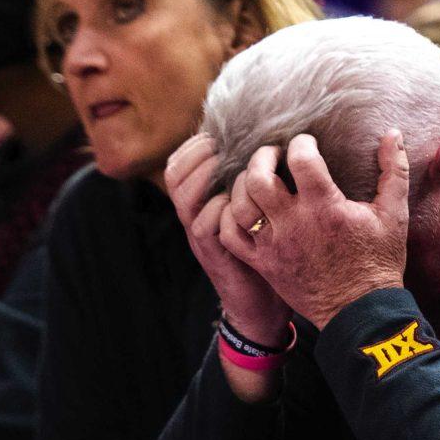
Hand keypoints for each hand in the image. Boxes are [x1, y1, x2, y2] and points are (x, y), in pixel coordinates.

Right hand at [163, 134, 290, 345]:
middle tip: (221, 143)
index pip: (178, 167)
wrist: (261, 306)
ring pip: (186, 202)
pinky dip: (220, 209)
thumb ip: (248, 182)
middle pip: (175, 178)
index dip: (192, 146)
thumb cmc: (263, 251)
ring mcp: (202, 240)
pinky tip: (239, 199)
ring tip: (227, 163)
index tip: (217, 132)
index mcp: (200, 206)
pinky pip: (206, 228)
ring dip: (204, 178)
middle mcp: (195, 220)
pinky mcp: (216, 257)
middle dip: (196, 155)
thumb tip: (264, 143)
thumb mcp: (251, 211)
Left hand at [221, 131, 409, 330]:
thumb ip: (394, 170)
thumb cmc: (378, 261)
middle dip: (263, 157)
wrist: (360, 310)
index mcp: (325, 208)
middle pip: (258, 178)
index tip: (307, 144)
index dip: (302, 143)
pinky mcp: (263, 264)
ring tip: (257, 179)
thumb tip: (394, 133)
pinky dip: (229, 217)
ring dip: (244, 185)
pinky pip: (229, 236)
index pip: (301, 159)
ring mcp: (274, 246)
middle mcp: (294, 224)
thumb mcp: (394, 214)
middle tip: (275, 154)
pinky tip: (245, 209)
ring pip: (239, 205)